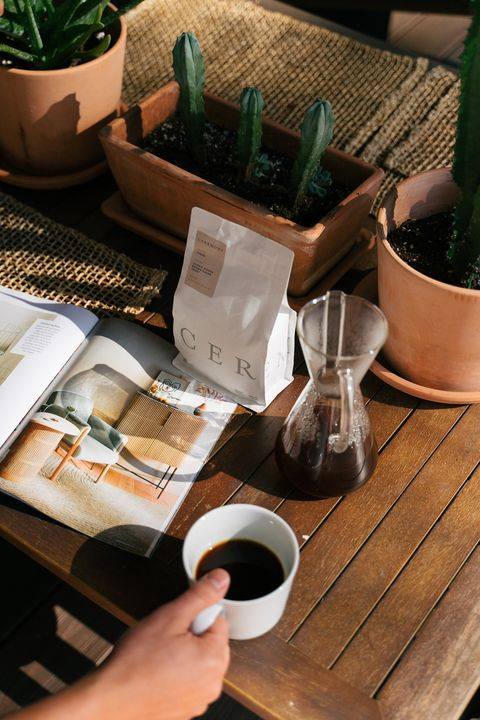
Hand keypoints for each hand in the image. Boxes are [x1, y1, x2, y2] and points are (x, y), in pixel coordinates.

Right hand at [92, 568, 230, 719]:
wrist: (111, 697)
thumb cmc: (136, 662)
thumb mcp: (170, 616)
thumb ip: (200, 596)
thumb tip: (221, 579)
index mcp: (214, 659)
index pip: (218, 620)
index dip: (195, 616)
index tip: (176, 623)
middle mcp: (212, 683)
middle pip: (211, 643)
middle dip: (192, 636)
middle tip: (165, 639)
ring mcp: (200, 699)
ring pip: (199, 663)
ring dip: (185, 656)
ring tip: (159, 657)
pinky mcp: (187, 709)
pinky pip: (189, 682)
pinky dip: (177, 675)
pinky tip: (158, 673)